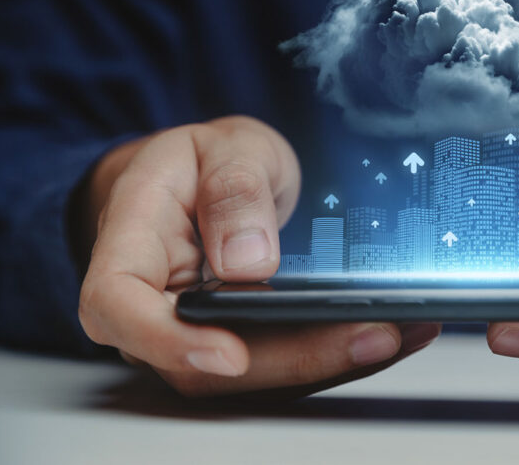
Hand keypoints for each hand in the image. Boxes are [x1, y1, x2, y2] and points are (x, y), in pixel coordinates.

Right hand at [76, 116, 438, 396]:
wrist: (208, 176)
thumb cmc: (205, 160)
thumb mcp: (226, 147)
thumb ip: (235, 190)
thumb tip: (247, 262)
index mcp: (132, 242)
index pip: (117, 305)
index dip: (169, 339)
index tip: (231, 352)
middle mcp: (154, 302)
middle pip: (200, 360)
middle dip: (293, 359)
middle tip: (374, 335)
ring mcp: (193, 330)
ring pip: (249, 372)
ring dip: (328, 363)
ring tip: (401, 332)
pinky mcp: (236, 341)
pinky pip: (279, 360)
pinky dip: (336, 351)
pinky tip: (393, 332)